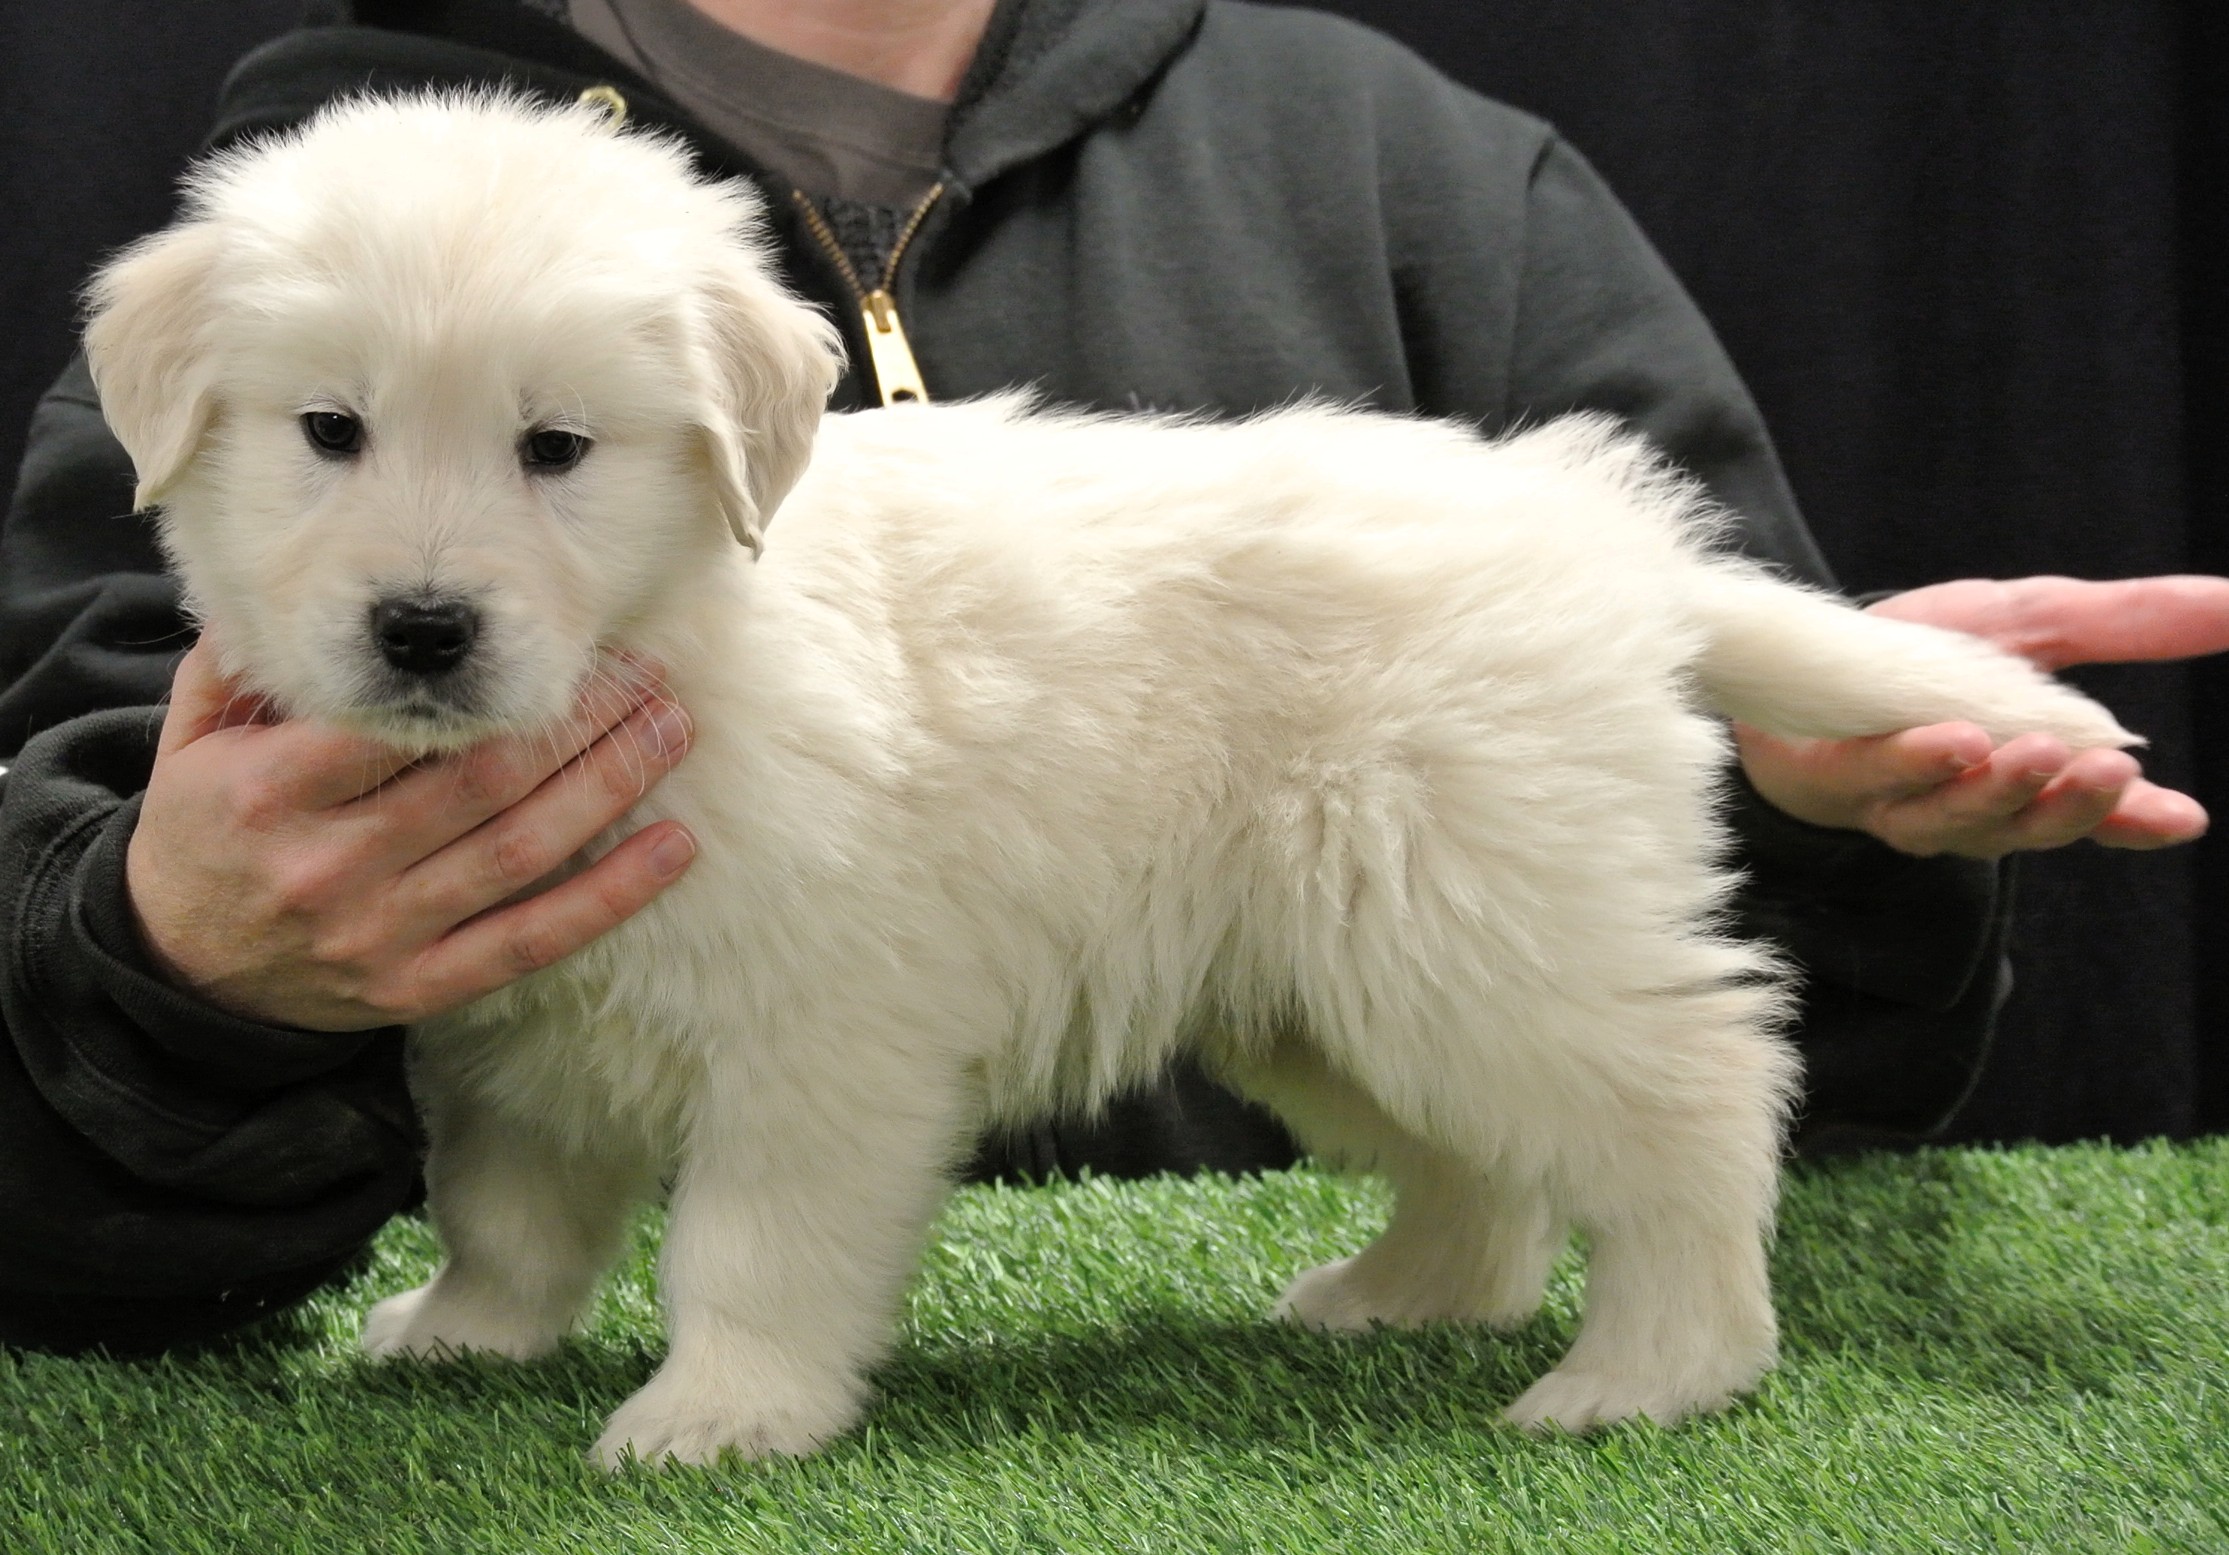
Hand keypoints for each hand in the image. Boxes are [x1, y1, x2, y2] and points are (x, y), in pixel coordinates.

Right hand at [126, 639, 696, 1028]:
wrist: (179, 972)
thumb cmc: (203, 833)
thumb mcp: (190, 741)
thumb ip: (243, 663)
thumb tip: (307, 578)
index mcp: (272, 793)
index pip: (395, 726)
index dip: (486, 681)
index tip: (555, 635)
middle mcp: (331, 867)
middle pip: (480, 782)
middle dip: (575, 723)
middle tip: (646, 675)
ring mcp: (380, 935)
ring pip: (519, 853)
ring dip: (609, 789)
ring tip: (671, 733)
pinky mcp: (418, 989)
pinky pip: (531, 942)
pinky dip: (610, 897)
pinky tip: (672, 848)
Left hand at [1734, 575, 2228, 858]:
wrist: (1799, 650)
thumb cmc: (1921, 648)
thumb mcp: (2033, 621)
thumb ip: (2129, 621)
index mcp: (2027, 775)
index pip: (2093, 814)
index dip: (2134, 821)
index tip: (2181, 818)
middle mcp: (1967, 806)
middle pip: (2028, 827)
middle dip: (2071, 804)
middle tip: (2110, 769)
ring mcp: (1898, 803)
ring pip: (1956, 820)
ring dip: (1999, 789)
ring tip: (2035, 750)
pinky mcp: (1833, 780)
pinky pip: (1877, 782)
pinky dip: (1916, 763)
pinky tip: (1951, 741)